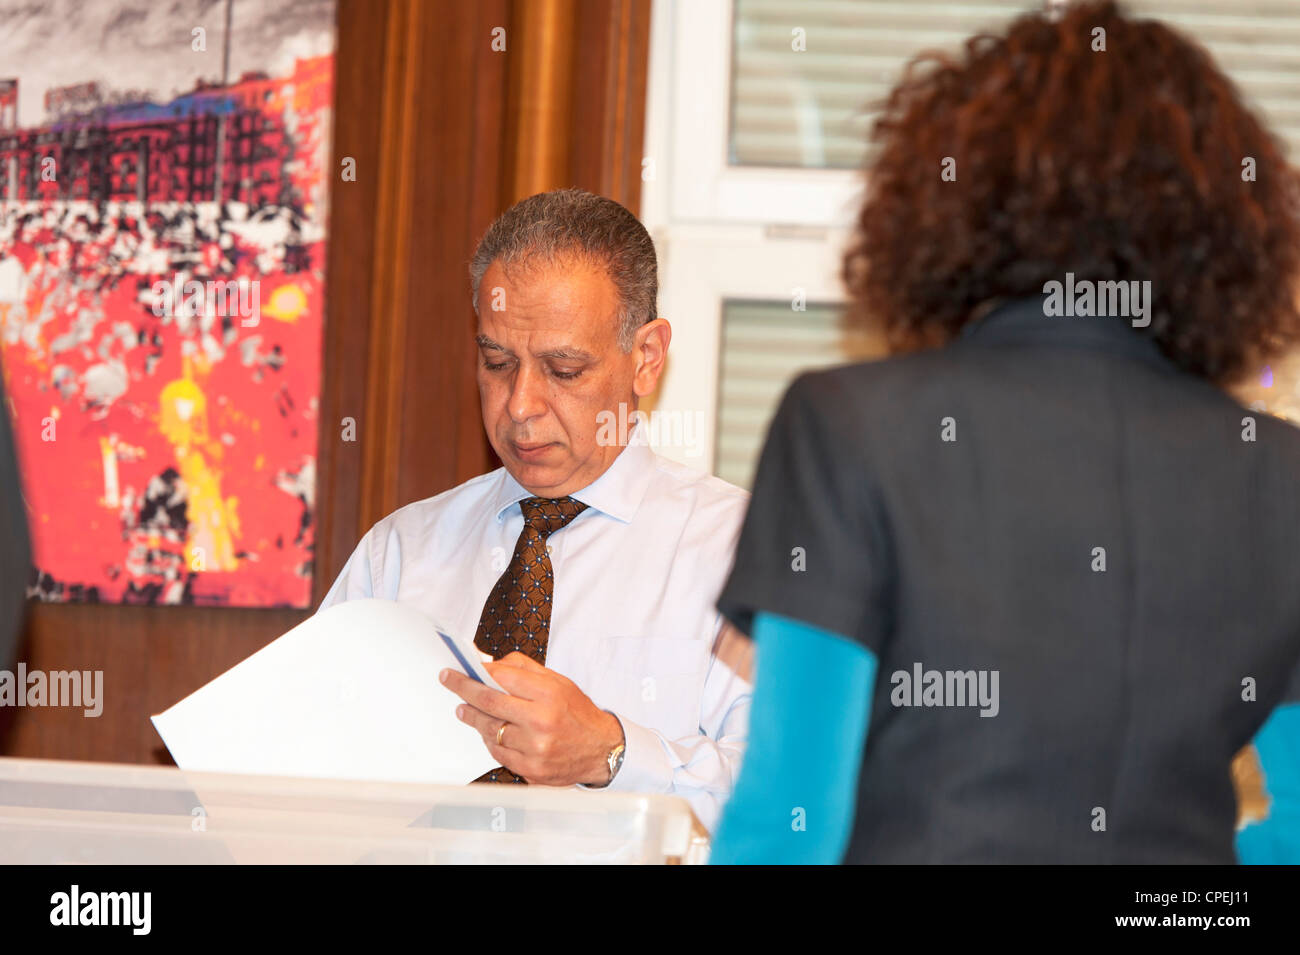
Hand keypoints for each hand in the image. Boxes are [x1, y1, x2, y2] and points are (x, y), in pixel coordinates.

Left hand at [440, 652, 623, 786]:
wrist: (601, 749)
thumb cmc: (577, 713)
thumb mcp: (558, 681)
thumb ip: (523, 670)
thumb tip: (489, 663)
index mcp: (548, 694)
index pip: (501, 678)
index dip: (475, 673)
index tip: (458, 669)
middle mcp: (541, 721)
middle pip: (489, 703)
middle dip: (464, 690)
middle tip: (450, 682)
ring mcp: (535, 748)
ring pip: (490, 730)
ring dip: (472, 717)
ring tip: (465, 709)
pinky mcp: (531, 769)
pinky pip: (498, 753)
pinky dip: (489, 740)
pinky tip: (488, 731)